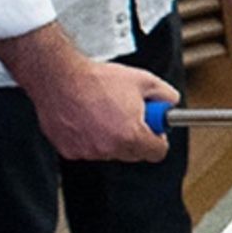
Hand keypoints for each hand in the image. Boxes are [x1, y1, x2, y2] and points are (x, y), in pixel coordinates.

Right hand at [40, 58, 177, 161]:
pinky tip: (86, 117)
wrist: (60, 78)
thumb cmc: (99, 79)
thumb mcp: (144, 80)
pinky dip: (90, 138)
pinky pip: (88, 149)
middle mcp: (108, 149)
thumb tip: (171, 104)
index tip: (155, 129)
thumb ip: (166, 95)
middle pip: (134, 154)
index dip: (159, 138)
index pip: (157, 152)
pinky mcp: (68, 150)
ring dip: (112, 138)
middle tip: (130, 115)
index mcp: (130, 135)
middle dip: (136, 137)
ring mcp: (87, 152)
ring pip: (110, 152)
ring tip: (104, 111)